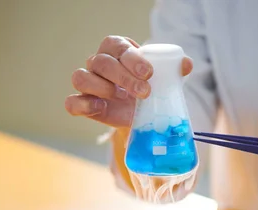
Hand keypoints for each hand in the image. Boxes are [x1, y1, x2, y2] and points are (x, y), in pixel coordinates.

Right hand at [65, 36, 192, 127]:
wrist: (141, 114)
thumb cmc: (149, 88)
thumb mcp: (165, 78)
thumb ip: (174, 69)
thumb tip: (186, 64)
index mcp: (116, 50)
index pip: (117, 46)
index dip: (131, 58)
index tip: (149, 73)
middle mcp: (98, 63)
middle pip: (101, 62)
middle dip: (124, 77)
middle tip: (144, 91)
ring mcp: (88, 84)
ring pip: (80, 77)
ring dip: (101, 87)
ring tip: (120, 98)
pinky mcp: (82, 104)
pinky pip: (71, 102)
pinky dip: (84, 104)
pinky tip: (101, 107)